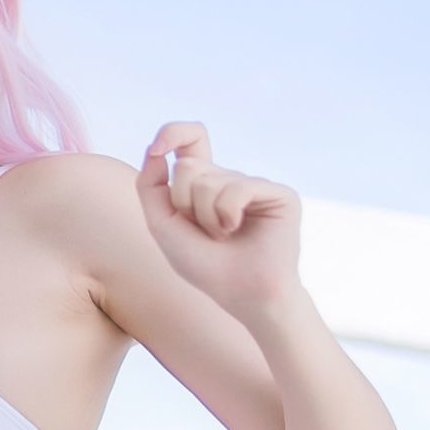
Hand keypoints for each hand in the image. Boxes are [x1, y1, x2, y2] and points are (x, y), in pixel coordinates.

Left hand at [137, 122, 301, 318]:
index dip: (174, 133)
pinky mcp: (279, 193)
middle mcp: (232, 179)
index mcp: (207, 184)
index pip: (190, 141)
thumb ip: (150, 187)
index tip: (159, 147)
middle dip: (184, 204)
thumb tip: (155, 149)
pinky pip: (237, 187)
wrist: (243, 296)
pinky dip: (227, 214)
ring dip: (206, 217)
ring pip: (209, 180)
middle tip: (204, 232)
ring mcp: (256, 184)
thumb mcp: (164, 227)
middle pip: (189, 166)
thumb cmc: (206, 267)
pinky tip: (238, 230)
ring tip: (223, 236)